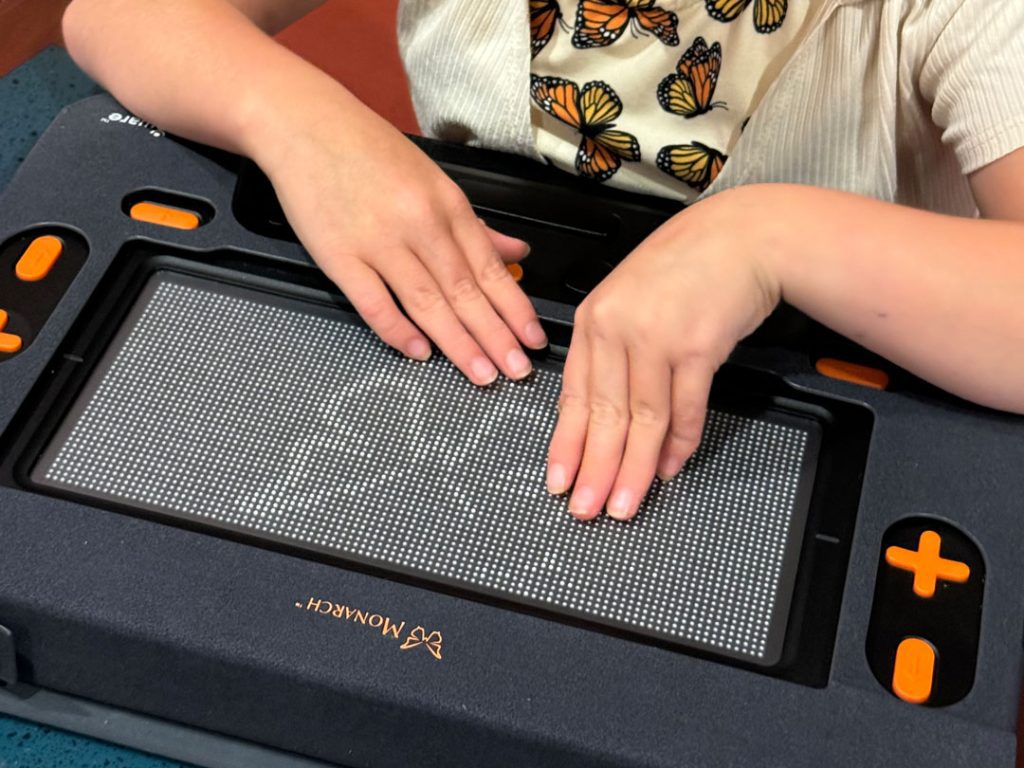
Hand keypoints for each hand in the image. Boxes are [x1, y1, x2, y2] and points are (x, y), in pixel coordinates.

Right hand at [255, 95, 546, 384]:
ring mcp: (378, 241)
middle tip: (517, 371)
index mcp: (447, 205)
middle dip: (495, 336)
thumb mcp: (432, 179)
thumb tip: (516, 253)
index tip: (533, 340)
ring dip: (458, 343)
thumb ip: (474, 225)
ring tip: (481, 374)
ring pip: (427, 301)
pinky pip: (373, 302)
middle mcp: (419, 224)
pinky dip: (396, 329)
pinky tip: (419, 352)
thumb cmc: (368, 151)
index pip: (489, 268)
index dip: (514, 309)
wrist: (304, 124)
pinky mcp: (338, 255)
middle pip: (464, 291)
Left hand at [546, 188, 781, 519]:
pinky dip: (680, 444)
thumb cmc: (687, 267)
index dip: (567, 445)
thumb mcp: (631, 299)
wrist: (742, 235)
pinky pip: (685, 409)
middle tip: (586, 510)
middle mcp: (617, 327)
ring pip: (641, 419)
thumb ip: (613, 353)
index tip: (560, 481)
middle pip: (603, 414)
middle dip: (594, 469)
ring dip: (633, 469)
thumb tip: (609, 420)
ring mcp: (656, 336)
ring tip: (625, 504)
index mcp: (593, 318)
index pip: (574, 395)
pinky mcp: (697, 346)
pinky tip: (668, 468)